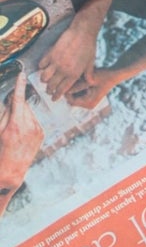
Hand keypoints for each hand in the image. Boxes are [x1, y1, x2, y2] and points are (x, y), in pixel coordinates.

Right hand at [0, 75, 42, 193]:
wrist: (11, 172)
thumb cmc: (0, 152)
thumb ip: (4, 116)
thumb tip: (10, 103)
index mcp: (15, 124)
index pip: (18, 99)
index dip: (20, 86)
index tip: (22, 75)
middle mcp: (28, 124)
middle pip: (23, 106)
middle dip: (16, 106)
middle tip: (9, 117)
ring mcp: (37, 129)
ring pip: (29, 113)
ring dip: (22, 116)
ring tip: (14, 131)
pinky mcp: (41, 133)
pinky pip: (34, 122)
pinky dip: (28, 123)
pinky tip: (21, 135)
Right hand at [38, 18, 96, 98]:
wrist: (83, 31)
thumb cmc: (89, 46)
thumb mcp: (91, 61)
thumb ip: (89, 73)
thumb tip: (91, 82)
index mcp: (74, 74)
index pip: (62, 90)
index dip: (57, 96)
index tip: (54, 98)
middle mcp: (64, 70)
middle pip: (50, 86)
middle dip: (49, 90)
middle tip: (49, 90)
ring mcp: (56, 62)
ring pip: (43, 78)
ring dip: (44, 80)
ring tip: (46, 80)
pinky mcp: (51, 54)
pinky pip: (41, 65)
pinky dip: (41, 67)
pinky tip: (44, 66)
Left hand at [63, 68, 113, 108]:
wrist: (116, 74)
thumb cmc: (105, 75)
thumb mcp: (91, 80)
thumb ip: (79, 86)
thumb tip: (65, 91)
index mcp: (89, 103)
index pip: (72, 101)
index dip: (67, 93)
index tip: (66, 82)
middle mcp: (88, 105)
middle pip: (72, 100)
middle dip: (71, 90)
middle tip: (72, 79)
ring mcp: (89, 102)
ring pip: (75, 97)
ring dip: (75, 88)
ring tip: (78, 78)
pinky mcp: (89, 98)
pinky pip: (79, 95)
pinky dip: (78, 88)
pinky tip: (82, 80)